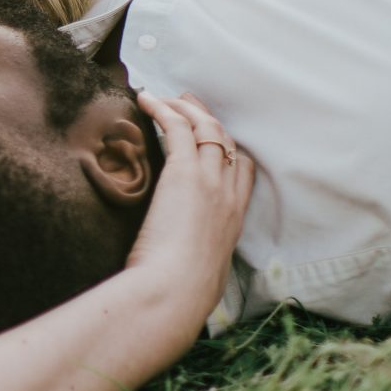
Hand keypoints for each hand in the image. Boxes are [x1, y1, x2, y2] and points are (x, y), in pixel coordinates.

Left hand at [123, 92, 253, 293]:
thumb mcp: (204, 276)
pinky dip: (163, 109)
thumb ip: (201, 263)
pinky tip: (146, 100)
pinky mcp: (184, 174)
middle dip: (209, 119)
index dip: (229, 149)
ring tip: (164, 97)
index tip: (211, 137)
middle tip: (189, 103)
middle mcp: (229, 196)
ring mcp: (210, 181)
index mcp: (235, 220)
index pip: (243, 170)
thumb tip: (187, 274)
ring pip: (206, 129)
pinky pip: (178, 128)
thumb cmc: (182, 292)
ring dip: (185, 108)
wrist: (177, 290)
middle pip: (227, 143)